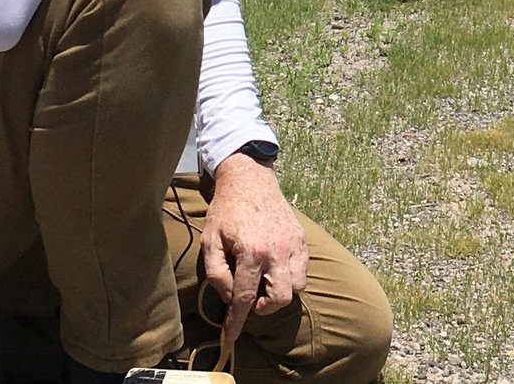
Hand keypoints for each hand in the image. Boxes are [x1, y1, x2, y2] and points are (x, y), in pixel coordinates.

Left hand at [203, 152, 309, 342]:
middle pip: (279, 298)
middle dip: (264, 309)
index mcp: (251, 251)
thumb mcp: (209, 242)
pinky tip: (276, 271)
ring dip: (279, 293)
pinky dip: (292, 278)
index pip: (244, 298)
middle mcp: (276, 249)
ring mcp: (293, 243)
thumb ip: (216, 275)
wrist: (249, 179)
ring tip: (264, 285)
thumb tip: (229, 298)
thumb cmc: (226, 211)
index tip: (230, 335)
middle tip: (251, 302)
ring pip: (296, 287)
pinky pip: (304, 270)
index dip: (236, 321)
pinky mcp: (302, 238)